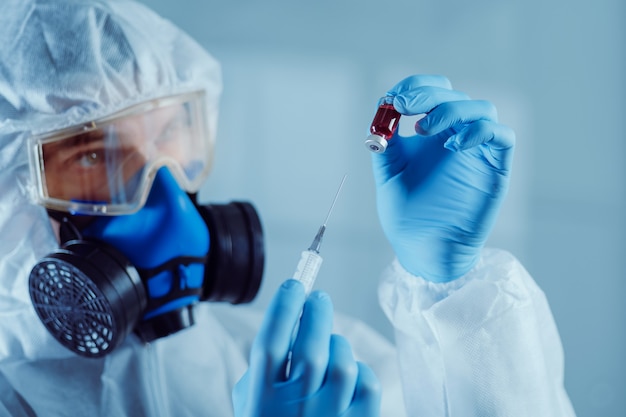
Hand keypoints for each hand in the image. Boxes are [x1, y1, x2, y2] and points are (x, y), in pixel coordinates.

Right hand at [233, 280, 380, 416]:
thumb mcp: (251, 405)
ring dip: (337, 342)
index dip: (283, 307)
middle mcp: (295, 410)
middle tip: (318, 299)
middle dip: (316, 313)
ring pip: (342, 361)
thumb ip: (263, 371)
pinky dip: (360, 370)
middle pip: (311, 345)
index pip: (271, 342)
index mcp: (261, 403)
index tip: (293, 286)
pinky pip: (367, 384)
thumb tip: (289, 325)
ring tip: (330, 341)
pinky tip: (348, 373)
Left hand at [372, 74, 514, 281]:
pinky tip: (453, 146)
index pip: (433, 92)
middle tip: (404, 106)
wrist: (423, 248)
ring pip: (482, 109)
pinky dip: (480, 131)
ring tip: (424, 131)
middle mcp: (456, 136)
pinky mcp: (495, 168)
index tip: (394, 98)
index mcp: (432, 133)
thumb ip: (386, 142)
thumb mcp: (388, 173)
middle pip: (455, 95)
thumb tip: (383, 106)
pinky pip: (502, 136)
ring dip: (452, 110)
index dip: (416, 86)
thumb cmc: (406, 214)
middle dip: (427, 95)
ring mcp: (477, 151)